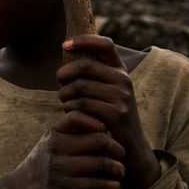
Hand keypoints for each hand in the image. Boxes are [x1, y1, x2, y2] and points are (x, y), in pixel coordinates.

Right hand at [0, 111, 125, 188]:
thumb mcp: (48, 142)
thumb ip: (70, 133)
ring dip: (118, 169)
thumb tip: (103, 126)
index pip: (81, 116)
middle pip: (99, 140)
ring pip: (101, 163)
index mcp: (54, 132)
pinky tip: (114, 186)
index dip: (99, 123)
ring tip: (120, 172)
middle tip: (121, 155)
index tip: (107, 133)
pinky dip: (111, 185)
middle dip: (116, 148)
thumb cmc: (39, 166)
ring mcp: (59, 168)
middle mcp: (56, 147)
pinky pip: (96, 184)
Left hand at [57, 35, 160, 188]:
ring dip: (65, 94)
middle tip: (59, 82)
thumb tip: (66, 49)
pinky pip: (82, 105)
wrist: (129, 148)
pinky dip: (70, 109)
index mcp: (121, 71)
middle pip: (85, 66)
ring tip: (65, 102)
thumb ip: (91, 74)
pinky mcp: (116, 114)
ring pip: (79, 87)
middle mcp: (124, 80)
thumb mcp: (105, 92)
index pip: (106, 44)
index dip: (84, 40)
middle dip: (65, 73)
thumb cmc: (108, 117)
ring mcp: (122, 97)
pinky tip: (70, 114)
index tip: (65, 44)